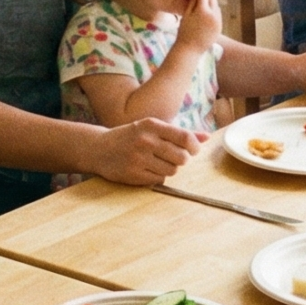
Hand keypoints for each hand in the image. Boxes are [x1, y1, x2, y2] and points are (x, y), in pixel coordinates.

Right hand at [82, 116, 202, 185]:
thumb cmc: (131, 136)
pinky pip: (160, 179)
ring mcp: (139, 159)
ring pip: (172, 170)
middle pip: (182, 157)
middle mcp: (145, 141)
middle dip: (182, 159)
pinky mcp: (134, 174)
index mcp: (151, 125)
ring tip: (158, 162)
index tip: (193, 150)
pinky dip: (158, 176)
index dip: (194, 146)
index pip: (184, 137)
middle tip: (174, 156)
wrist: (99, 148)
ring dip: (170, 168)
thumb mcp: (152, 128)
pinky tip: (148, 169)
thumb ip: (179, 133)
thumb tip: (207, 137)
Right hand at [174, 0, 223, 55]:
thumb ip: (192, 2)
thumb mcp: (186, 15)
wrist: (191, 49)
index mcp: (203, 11)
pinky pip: (218, 16)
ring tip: (202, 10)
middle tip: (199, 1)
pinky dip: (213, 14)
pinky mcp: (220, 28)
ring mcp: (218, 22)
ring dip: (211, 6)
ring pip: (217, 7)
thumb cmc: (185, 31)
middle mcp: (213, 15)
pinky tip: (205, 18)